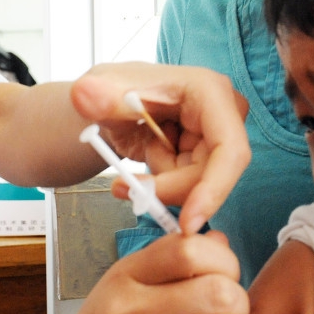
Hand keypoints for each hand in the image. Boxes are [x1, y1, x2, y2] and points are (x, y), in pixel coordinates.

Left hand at [70, 62, 249, 231]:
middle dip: (169, 189)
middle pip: (213, 174)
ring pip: (200, 185)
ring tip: (132, 157)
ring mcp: (217, 136)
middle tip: (124, 189)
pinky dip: (163, 183)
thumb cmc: (112, 90)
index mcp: (210, 92)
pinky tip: (145, 160)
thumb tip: (84, 95)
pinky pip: (191, 186)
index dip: (214, 188)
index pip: (229, 149)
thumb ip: (93, 95)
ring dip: (161, 183)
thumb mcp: (99, 91)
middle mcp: (224, 114)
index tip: (188, 222)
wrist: (110, 104)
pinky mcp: (208, 155)